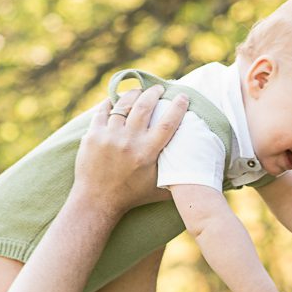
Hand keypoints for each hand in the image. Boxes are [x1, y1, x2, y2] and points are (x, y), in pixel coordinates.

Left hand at [72, 85, 187, 210]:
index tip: (183, 96)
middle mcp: (128, 142)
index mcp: (147, 153)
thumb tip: (199, 171)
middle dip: (154, 92)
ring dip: (133, 94)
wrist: (96, 202)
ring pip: (123, 105)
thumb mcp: (158, 189)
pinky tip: (116, 100)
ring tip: (139, 92)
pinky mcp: (92, 136)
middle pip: (144, 106)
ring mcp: (109, 137)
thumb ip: (177, 178)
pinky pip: (102, 111)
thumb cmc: (131, 197)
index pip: (167, 123)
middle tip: (159, 88)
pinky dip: (111, 103)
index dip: (178, 106)